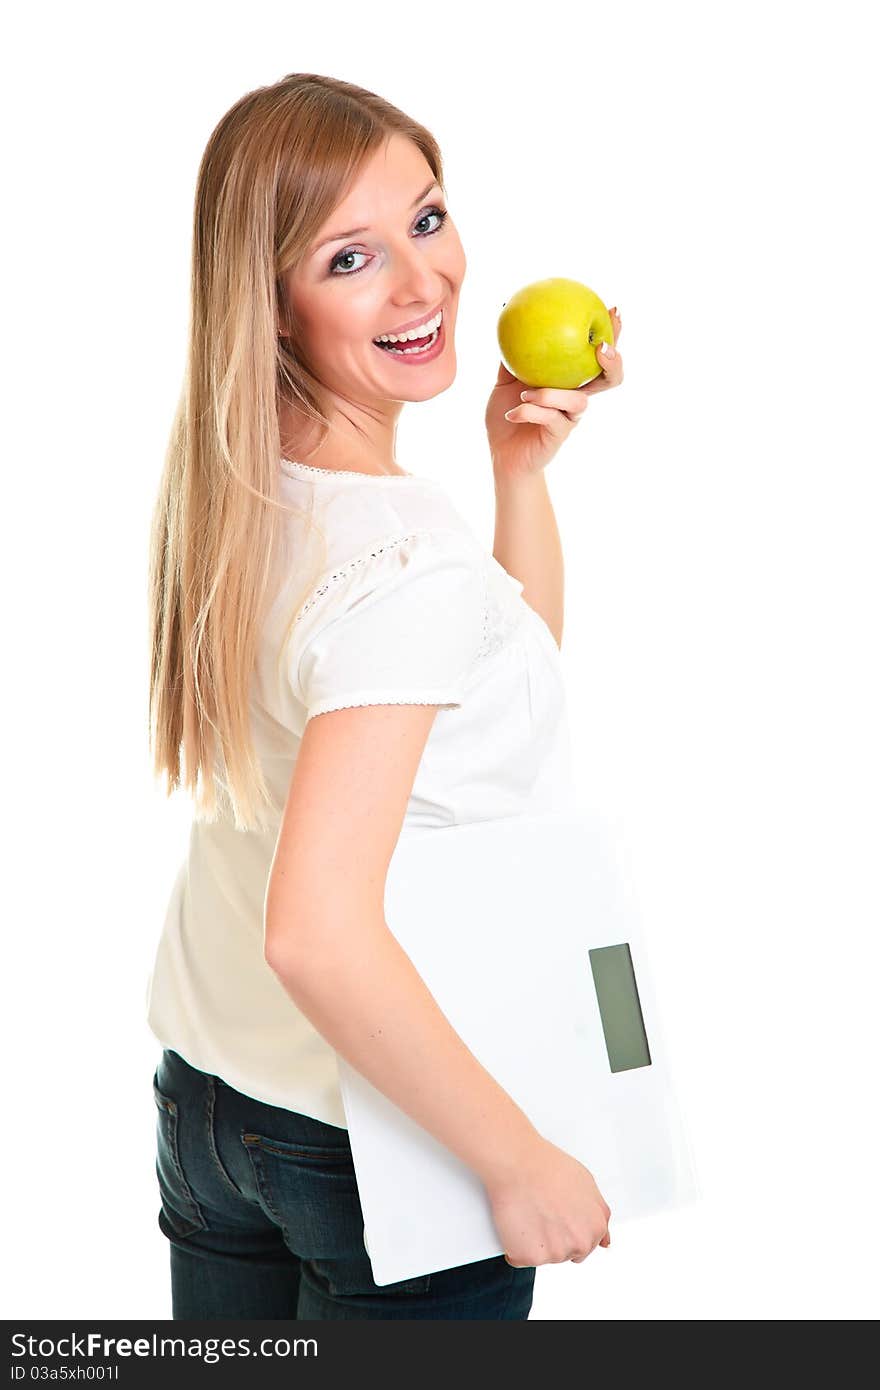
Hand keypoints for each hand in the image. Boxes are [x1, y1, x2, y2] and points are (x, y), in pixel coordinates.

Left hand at [485, 307, 622, 483]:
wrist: (503, 454)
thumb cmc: (509, 414)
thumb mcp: (505, 380)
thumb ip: (512, 355)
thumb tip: (505, 312)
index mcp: (569, 381)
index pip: (595, 355)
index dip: (612, 334)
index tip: (613, 310)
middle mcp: (576, 398)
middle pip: (609, 380)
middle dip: (613, 361)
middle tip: (600, 347)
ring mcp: (570, 418)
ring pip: (578, 401)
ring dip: (552, 393)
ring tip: (526, 391)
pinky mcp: (559, 435)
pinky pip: (550, 418)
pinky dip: (529, 411)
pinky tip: (513, 412)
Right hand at [485, 1134, 611, 1268]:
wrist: (517, 1163)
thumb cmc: (548, 1167)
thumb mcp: (587, 1183)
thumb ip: (599, 1214)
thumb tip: (605, 1241)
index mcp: (595, 1228)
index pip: (584, 1246)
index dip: (567, 1228)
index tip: (557, 1216)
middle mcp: (579, 1244)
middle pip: (565, 1253)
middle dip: (552, 1238)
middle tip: (541, 1211)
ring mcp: (555, 1253)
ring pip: (543, 1257)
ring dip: (533, 1241)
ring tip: (528, 1211)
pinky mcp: (530, 1257)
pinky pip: (518, 1258)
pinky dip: (513, 1244)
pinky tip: (516, 1220)